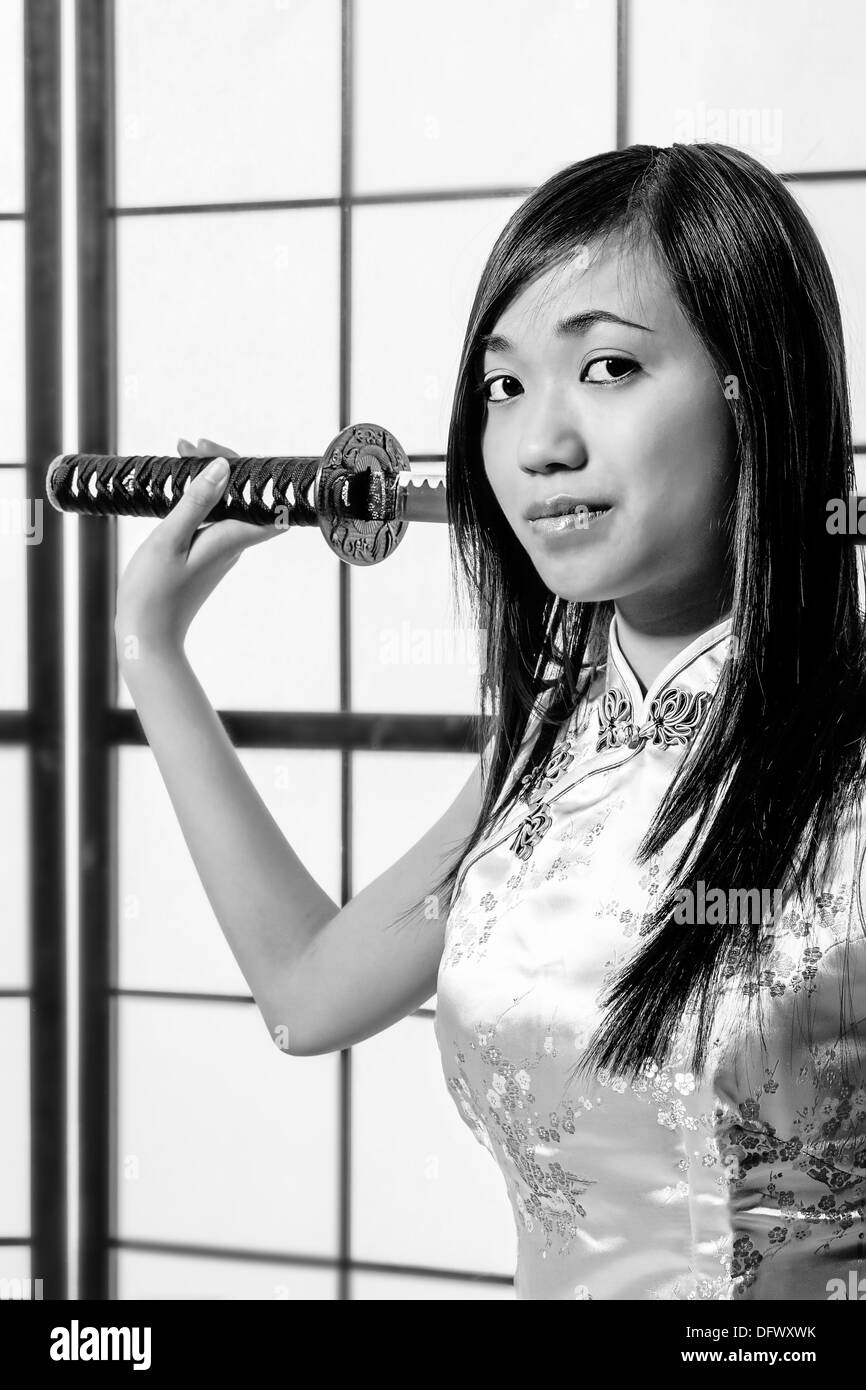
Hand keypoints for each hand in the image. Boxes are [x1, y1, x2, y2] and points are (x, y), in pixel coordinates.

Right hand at [114, 435, 283, 660]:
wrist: (148, 638)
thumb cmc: (154, 593)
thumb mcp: (169, 540)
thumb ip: (196, 502)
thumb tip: (224, 467)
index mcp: (231, 538)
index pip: (260, 494)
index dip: (243, 463)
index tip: (208, 448)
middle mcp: (234, 544)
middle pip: (244, 494)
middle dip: (221, 463)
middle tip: (185, 446)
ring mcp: (221, 551)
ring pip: (229, 505)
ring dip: (209, 479)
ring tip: (180, 456)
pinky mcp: (207, 556)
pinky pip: (215, 518)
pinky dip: (201, 498)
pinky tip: (180, 489)